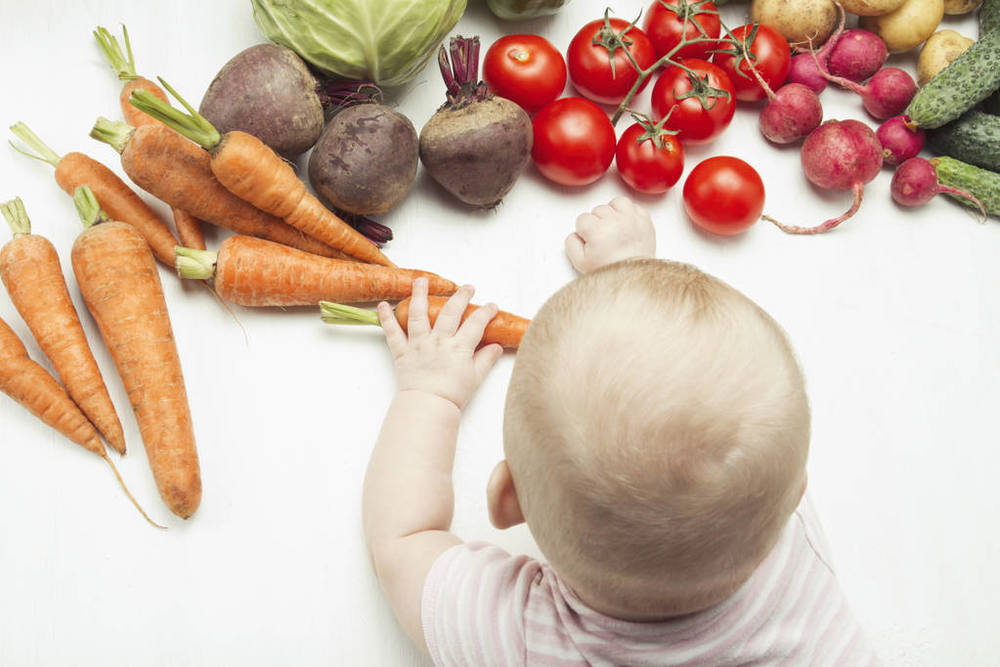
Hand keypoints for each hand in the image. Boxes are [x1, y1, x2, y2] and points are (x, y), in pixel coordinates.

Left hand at [378, 278, 503, 409]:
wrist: (428, 407)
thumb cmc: (453, 395)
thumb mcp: (475, 377)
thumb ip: (486, 359)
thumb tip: (496, 346)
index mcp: (459, 347)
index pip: (476, 324)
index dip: (485, 313)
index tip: (491, 306)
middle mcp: (438, 341)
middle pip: (450, 312)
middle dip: (460, 297)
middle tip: (467, 287)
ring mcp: (418, 345)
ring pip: (418, 315)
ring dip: (419, 295)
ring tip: (421, 280)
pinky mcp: (401, 353)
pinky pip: (392, 333)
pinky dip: (386, 319)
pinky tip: (383, 305)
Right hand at [565, 196, 655, 273]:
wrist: (633, 275)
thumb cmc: (610, 270)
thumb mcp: (580, 262)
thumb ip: (571, 243)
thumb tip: (575, 233)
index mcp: (597, 230)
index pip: (582, 218)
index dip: (585, 231)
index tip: (591, 241)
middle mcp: (614, 221)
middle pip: (598, 210)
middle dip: (598, 222)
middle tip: (603, 238)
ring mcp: (631, 218)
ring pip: (616, 203)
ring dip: (613, 212)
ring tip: (614, 227)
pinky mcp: (644, 219)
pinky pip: (633, 206)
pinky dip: (629, 213)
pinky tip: (626, 224)